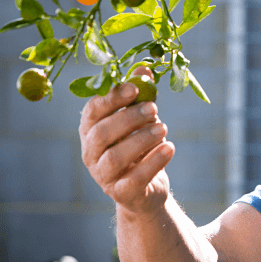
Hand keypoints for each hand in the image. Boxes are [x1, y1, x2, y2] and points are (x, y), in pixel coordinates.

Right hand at [79, 67, 174, 215]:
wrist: (146, 188)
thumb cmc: (140, 146)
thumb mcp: (141, 119)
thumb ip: (141, 95)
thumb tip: (145, 68)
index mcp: (90, 130)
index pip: (93, 111)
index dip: (112, 98)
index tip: (134, 87)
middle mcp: (91, 153)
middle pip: (102, 133)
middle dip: (129, 118)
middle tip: (154, 108)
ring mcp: (103, 176)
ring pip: (116, 157)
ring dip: (142, 139)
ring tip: (163, 128)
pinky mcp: (121, 193)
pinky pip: (135, 179)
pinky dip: (154, 162)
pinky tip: (170, 148)